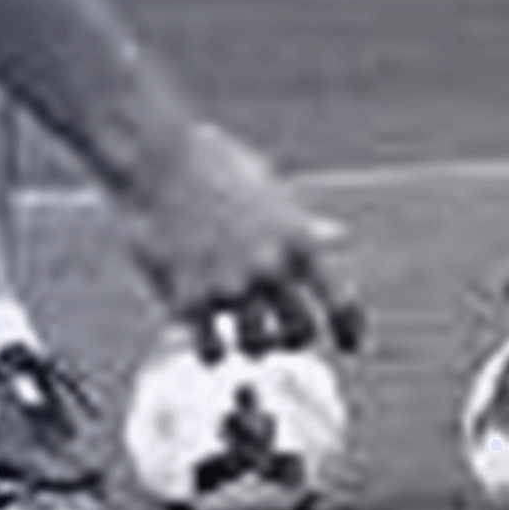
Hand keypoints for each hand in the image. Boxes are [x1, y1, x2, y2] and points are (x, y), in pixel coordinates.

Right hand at [115, 118, 363, 357]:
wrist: (156, 158)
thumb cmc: (213, 165)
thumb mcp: (270, 190)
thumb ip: (303, 224)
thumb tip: (337, 236)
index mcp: (298, 241)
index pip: (340, 300)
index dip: (350, 329)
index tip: (351, 344)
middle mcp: (270, 268)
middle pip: (300, 332)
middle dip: (293, 339)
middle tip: (282, 336)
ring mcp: (229, 286)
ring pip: (256, 346)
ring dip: (252, 345)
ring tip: (242, 337)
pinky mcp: (188, 299)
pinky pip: (210, 349)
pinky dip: (212, 350)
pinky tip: (207, 341)